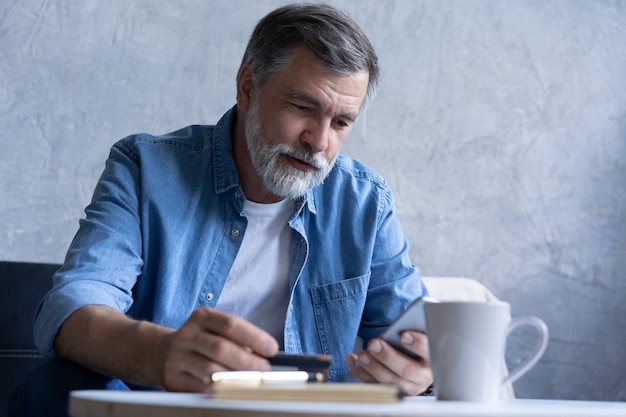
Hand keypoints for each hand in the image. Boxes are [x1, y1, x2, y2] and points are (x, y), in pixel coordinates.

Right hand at [161, 307, 278, 391]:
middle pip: (221, 348)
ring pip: (210, 370)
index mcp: (202, 317)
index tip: (271, 348)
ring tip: (252, 381)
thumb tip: (264, 354)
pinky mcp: (173, 378)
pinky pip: (200, 388)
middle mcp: (188, 334)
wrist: (163, 352)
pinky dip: (220, 391)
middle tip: (264, 369)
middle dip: (248, 361)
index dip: (254, 337)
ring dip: (235, 378)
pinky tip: (231, 390)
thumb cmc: (202, 340)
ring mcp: (178, 357)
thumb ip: (237, 338)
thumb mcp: (215, 329)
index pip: (230, 324)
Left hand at [346, 331, 432, 395]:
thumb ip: (411, 332)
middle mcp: (422, 377)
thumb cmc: (414, 345)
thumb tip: (396, 329)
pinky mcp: (391, 391)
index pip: (428, 351)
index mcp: (432, 358)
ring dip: (373, 367)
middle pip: (407, 370)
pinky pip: (374, 384)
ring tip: (362, 354)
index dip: (417, 344)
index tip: (403, 335)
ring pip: (390, 382)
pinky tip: (352, 359)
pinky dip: (360, 372)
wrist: (415, 363)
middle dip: (388, 357)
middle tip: (374, 344)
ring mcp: (407, 387)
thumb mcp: (418, 337)